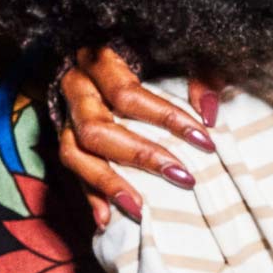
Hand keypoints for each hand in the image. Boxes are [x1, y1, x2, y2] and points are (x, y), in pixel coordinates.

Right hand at [58, 47, 222, 229]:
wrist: (100, 53)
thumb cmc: (151, 55)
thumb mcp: (179, 56)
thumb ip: (200, 78)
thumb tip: (210, 113)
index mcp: (100, 60)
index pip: (127, 94)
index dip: (166, 118)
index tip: (206, 140)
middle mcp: (75, 87)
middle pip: (96, 128)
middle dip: (141, 156)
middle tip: (184, 177)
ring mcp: (64, 116)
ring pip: (75, 153)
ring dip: (108, 183)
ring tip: (140, 208)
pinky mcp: (62, 138)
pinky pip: (68, 171)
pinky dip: (89, 196)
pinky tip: (108, 219)